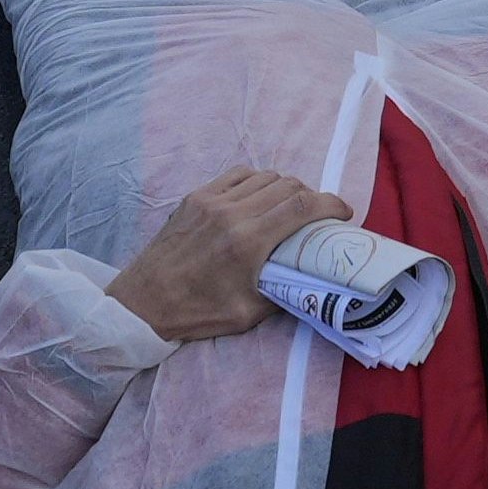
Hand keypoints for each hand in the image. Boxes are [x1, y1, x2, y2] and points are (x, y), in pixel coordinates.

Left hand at [107, 167, 346, 342]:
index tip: (344, 213)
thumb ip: (283, 290)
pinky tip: (259, 198)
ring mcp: (211, 200)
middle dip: (312, 197)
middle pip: (288, 185)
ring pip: (264, 176)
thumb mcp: (249, 313)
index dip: (332, 204)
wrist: (143, 301)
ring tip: (289, 207)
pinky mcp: (196, 197)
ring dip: (285, 188)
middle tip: (318, 215)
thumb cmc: (196, 312)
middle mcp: (232, 213)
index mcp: (248, 242)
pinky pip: (237, 175)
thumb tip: (310, 278)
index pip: (303, 206)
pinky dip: (257, 182)